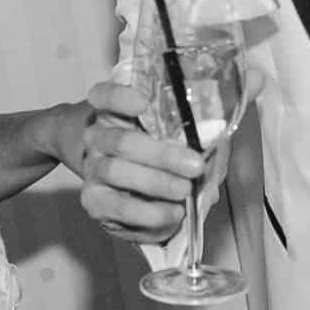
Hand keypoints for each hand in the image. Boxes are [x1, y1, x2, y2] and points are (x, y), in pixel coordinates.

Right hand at [73, 77, 203, 244]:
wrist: (130, 191)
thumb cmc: (160, 156)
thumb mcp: (177, 137)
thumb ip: (194, 133)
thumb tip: (217, 139)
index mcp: (113, 111)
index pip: (104, 96)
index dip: (120, 97)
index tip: (144, 103)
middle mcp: (97, 138)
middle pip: (120, 141)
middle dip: (161, 155)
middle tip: (195, 165)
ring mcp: (92, 170)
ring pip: (116, 172)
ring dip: (156, 183)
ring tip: (185, 190)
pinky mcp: (95, 202)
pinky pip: (119, 209)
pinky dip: (150, 213)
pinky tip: (174, 213)